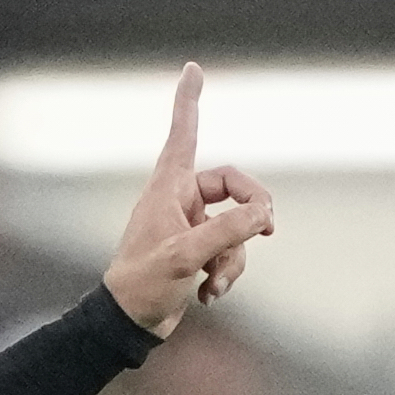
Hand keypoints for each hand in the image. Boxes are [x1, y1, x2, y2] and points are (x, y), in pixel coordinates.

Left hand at [102, 63, 274, 337]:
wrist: (127, 326)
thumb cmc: (143, 285)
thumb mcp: (186, 256)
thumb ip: (228, 231)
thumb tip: (262, 213)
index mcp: (167, 190)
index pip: (183, 135)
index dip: (189, 102)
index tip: (192, 68)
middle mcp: (179, 202)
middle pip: (236, 187)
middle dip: (253, 213)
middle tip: (267, 228)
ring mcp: (190, 227)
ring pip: (237, 228)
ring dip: (235, 258)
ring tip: (214, 284)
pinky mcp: (197, 252)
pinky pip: (230, 252)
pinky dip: (226, 274)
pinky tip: (206, 296)